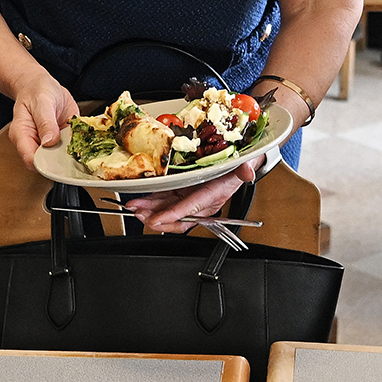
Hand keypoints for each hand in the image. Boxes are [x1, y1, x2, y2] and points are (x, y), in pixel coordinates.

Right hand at [7, 69, 79, 165]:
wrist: (43, 85)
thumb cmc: (37, 91)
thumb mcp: (42, 101)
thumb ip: (45, 122)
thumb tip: (49, 142)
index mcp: (22, 135)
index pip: (30, 159)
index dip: (45, 163)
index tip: (61, 158)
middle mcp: (33, 143)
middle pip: (45, 164)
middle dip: (61, 162)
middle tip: (75, 153)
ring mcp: (47, 144)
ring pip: (59, 160)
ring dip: (71, 156)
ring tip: (81, 146)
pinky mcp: (60, 142)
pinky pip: (70, 151)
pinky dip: (78, 148)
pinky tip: (84, 142)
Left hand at [120, 159, 259, 229]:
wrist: (242, 163)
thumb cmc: (241, 165)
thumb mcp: (245, 164)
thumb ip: (246, 169)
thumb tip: (247, 172)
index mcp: (214, 196)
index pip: (191, 209)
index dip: (173, 215)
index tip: (156, 219)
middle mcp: (201, 201)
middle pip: (176, 216)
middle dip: (155, 217)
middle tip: (138, 214)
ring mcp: (191, 196)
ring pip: (168, 209)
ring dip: (150, 209)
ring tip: (134, 207)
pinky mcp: (184, 190)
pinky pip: (166, 199)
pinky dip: (152, 201)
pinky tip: (140, 199)